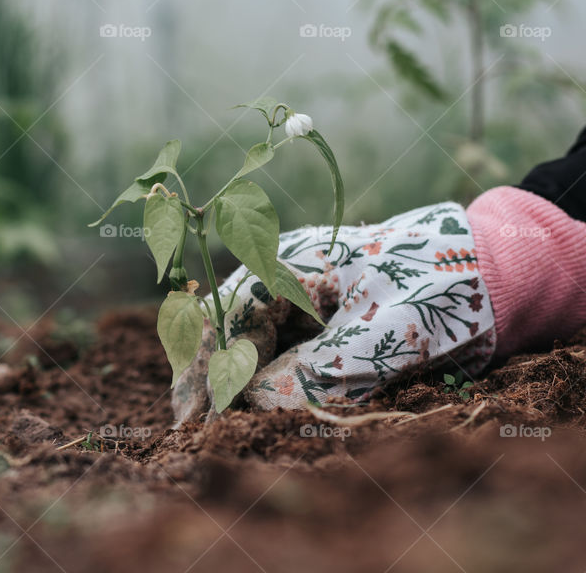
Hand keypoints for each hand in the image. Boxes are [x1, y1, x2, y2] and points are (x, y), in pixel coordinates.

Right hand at [172, 202, 495, 425]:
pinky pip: (278, 345)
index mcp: (290, 260)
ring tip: (211, 421)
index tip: (196, 418)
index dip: (205, 367)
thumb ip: (315, 372)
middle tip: (190, 427)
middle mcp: (286, 273)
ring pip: (250, 336)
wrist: (498, 273)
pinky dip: (261, 376)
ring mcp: (303, 293)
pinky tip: (251, 403)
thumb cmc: (440, 289)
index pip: (227, 314)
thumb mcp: (380, 336)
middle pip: (229, 323)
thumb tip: (256, 403)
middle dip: (207, 374)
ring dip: (230, 378)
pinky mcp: (322, 316)